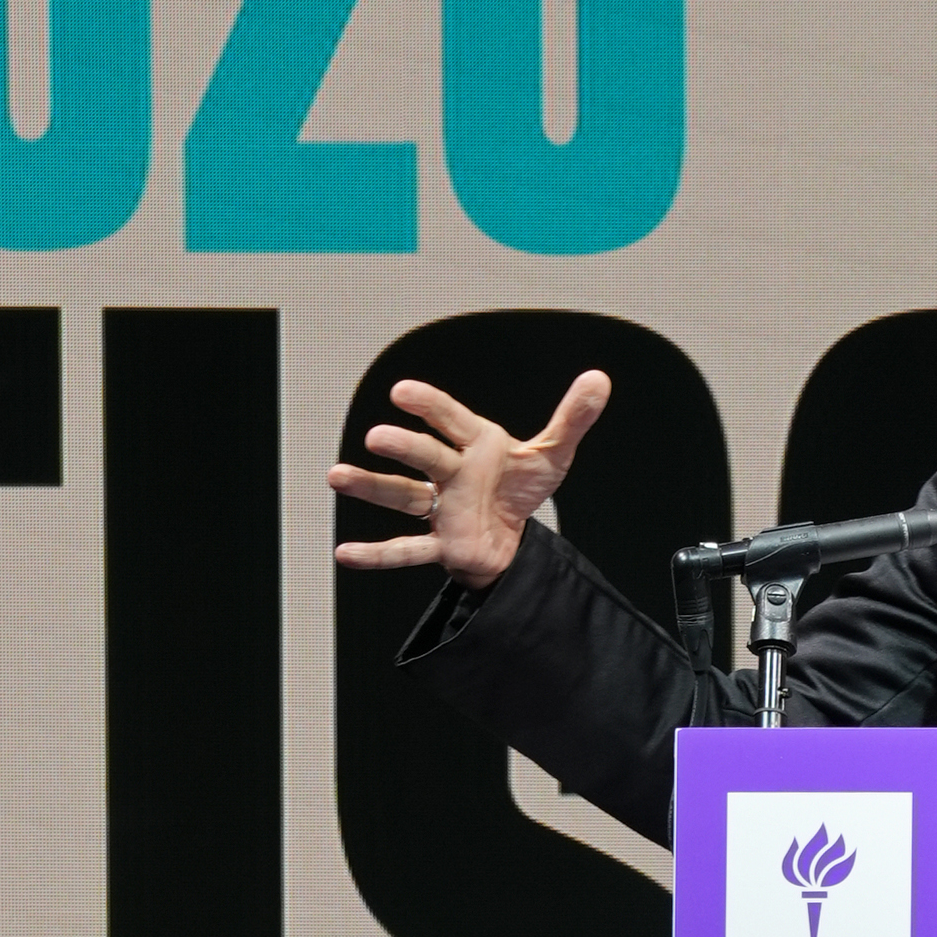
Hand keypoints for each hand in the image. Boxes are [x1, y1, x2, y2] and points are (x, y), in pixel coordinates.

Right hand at [328, 368, 610, 589]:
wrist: (511, 534)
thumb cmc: (520, 487)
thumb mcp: (553, 454)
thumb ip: (573, 419)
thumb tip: (600, 381)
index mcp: (476, 444)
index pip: (451, 420)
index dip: (430, 406)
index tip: (403, 393)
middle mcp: (452, 473)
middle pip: (427, 457)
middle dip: (404, 447)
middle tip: (378, 437)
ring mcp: (442, 509)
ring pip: (403, 496)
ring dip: (372, 488)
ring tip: (337, 477)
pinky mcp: (443, 546)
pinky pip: (407, 551)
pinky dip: (378, 555)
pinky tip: (346, 555)